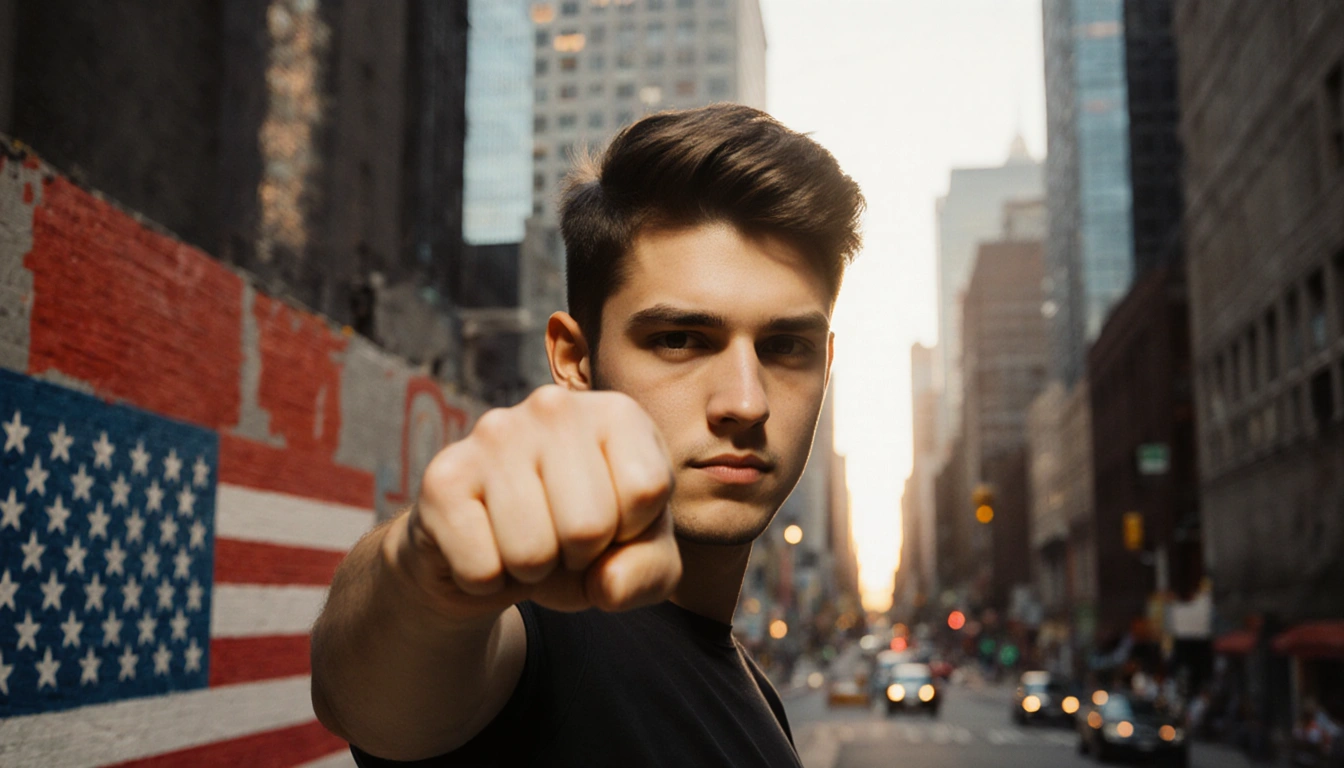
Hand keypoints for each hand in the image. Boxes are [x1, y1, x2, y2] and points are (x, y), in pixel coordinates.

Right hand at [386, 385, 680, 619]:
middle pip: (589, 526)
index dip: (632, 531)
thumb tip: (608, 584)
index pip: (646, 490)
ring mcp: (492, 434)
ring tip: (528, 540)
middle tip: (562, 538)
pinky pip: (482, 569)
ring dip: (534, 572)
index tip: (613, 521)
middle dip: (580, 556)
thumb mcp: (639, 559)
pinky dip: (488, 580)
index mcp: (617, 413)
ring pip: (532, 552)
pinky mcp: (442, 477)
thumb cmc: (580, 542)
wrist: (491, 552)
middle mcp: (554, 407)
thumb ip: (651, 572)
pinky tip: (487, 545)